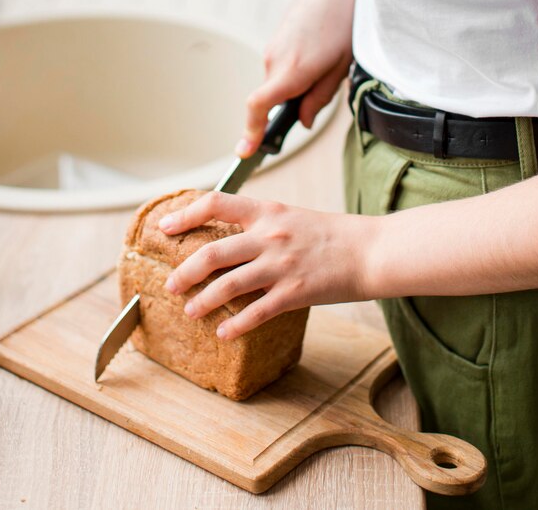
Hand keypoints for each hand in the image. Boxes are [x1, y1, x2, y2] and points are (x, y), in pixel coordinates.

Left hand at [159, 192, 373, 338]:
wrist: (371, 250)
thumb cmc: (333, 234)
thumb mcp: (293, 217)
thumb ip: (262, 225)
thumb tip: (233, 241)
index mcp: (268, 211)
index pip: (216, 203)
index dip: (186, 214)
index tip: (165, 227)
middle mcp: (269, 235)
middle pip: (213, 252)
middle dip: (185, 271)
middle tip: (171, 285)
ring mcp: (281, 265)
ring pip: (228, 284)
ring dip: (203, 301)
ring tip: (189, 311)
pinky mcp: (294, 292)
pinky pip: (256, 312)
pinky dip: (235, 325)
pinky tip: (223, 333)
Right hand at [235, 0, 361, 157]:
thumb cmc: (344, 20)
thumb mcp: (340, 69)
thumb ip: (318, 100)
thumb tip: (302, 121)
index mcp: (291, 70)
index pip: (258, 106)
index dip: (250, 132)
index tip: (245, 151)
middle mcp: (274, 60)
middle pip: (272, 99)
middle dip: (291, 107)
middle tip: (318, 99)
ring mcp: (272, 48)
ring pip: (278, 83)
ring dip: (297, 86)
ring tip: (328, 66)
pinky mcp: (275, 40)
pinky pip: (280, 67)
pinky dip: (295, 72)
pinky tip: (319, 56)